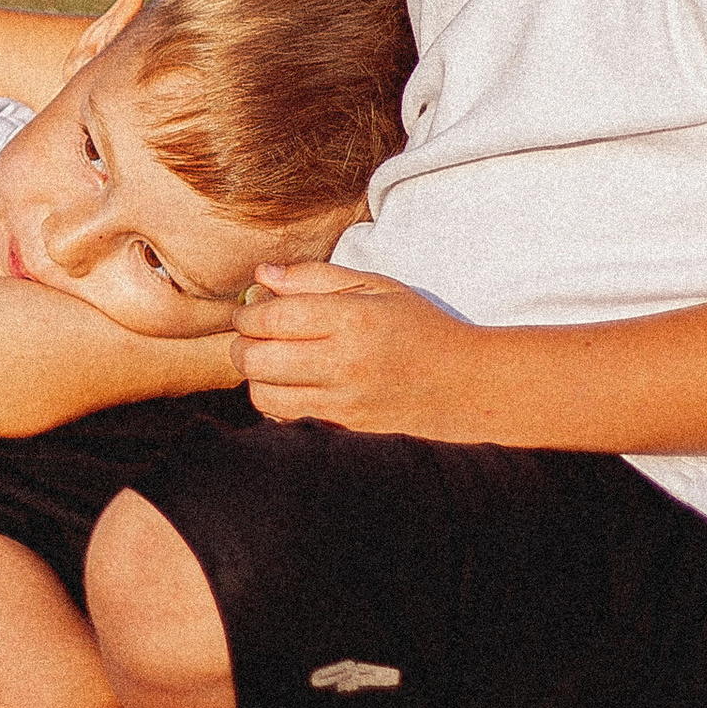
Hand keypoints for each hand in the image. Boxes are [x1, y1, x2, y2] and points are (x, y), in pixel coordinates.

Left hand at [232, 260, 481, 436]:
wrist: (464, 385)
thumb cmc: (417, 328)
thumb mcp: (375, 286)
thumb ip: (315, 277)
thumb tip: (262, 275)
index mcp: (351, 320)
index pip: (272, 318)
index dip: (247, 315)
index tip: (249, 313)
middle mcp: (344, 365)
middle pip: (258, 360)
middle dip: (242, 346)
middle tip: (250, 338)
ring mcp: (344, 404)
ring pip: (265, 397)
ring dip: (256, 379)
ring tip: (271, 364)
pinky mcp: (345, 432)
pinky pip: (288, 422)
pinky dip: (277, 406)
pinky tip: (292, 389)